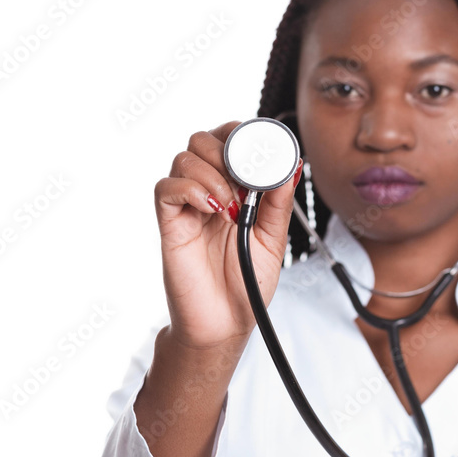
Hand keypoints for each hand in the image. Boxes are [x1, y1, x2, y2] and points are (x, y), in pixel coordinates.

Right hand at [153, 120, 302, 355]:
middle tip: (246, 184)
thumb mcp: (274, 238)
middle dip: (227, 151)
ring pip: (184, 157)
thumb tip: (291, 166)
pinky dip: (190, 189)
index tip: (261, 152)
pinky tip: (212, 209)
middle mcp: (207, 191)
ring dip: (212, 174)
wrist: (226, 323)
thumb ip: (279, 202)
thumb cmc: (246, 283)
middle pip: (202, 139)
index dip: (240, 134)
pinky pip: (166, 188)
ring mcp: (187, 206)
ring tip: (232, 208)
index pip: (228, 140)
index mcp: (234, 189)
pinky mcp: (170, 224)